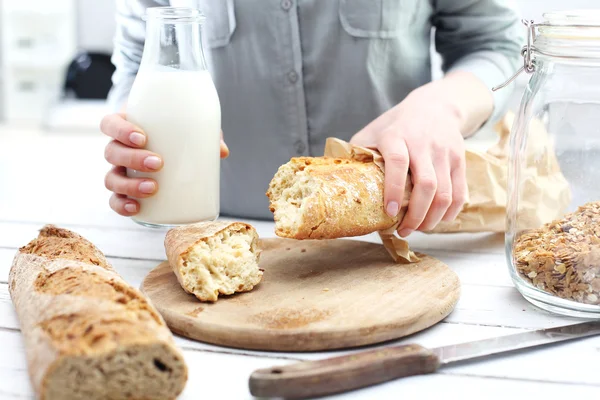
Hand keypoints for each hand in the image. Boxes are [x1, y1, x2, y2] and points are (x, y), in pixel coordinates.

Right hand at [100, 113, 228, 215]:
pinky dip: (122, 205)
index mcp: (126, 128)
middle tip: (158, 163)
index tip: (142, 137)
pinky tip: (136, 208)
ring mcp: (119, 172)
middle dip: (133, 159)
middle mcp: (118, 150)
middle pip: (112, 152)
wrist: (170, 150)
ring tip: (153, 188)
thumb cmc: (176, 134)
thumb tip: (222, 151)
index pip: (110, 124)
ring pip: (111, 178)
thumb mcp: (188, 129)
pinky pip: (115, 200)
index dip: (121, 130)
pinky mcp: (125, 191)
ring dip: (129, 184)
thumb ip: (204, 135)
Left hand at [350, 83, 467, 236]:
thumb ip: (357, 154)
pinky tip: (437, 221)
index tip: (388, 213)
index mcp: (397, 136)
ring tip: (419, 228)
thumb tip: (339, 184)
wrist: (436, 106)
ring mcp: (445, 152)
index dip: (393, 190)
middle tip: (404, 231)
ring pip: (445, 193)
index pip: (398, 163)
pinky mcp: (459, 160)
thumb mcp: (372, 132)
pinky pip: (460, 193)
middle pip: (426, 185)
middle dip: (416, 214)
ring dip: (432, 218)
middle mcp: (423, 143)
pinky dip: (450, 213)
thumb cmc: (396, 125)